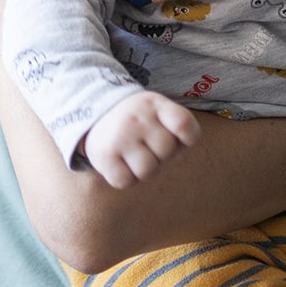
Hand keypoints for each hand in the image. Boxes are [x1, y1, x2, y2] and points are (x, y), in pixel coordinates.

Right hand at [80, 91, 201, 188]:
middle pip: (167, 151)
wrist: (97, 115)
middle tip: (147, 145)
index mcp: (156, 105)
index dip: (189, 138)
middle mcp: (137, 118)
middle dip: (161, 154)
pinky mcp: (104, 155)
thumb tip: (178, 152)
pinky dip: (125, 178)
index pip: (183, 124)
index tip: (181, 138)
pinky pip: (126, 181)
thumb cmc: (140, 121)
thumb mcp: (160, 111)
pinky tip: (121, 163)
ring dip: (144, 169)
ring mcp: (120, 136)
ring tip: (135, 156)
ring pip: (147, 170)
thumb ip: (179, 128)